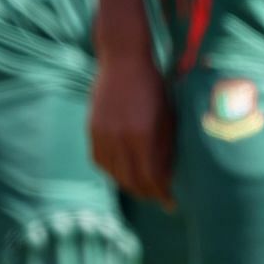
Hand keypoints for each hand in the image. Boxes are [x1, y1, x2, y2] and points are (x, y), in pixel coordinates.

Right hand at [88, 51, 172, 206]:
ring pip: (114, 174)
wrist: (123, 60)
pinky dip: (112, 172)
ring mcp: (102, 135)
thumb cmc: (153, 85)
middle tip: (159, 199)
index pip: (151, 177)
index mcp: (142, 135)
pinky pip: (100, 162)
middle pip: (131, 180)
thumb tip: (168, 176)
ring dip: (129, 185)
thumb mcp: (168, 115)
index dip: (161, 194)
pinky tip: (122, 174)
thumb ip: (166, 146)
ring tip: (143, 189)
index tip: (171, 204)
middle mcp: (119, 139)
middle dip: (147, 193)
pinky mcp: (92, 130)